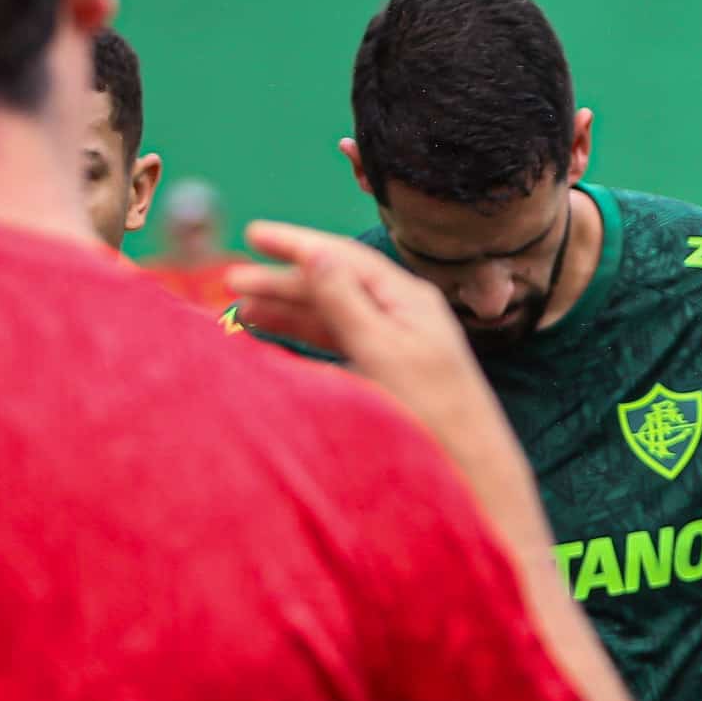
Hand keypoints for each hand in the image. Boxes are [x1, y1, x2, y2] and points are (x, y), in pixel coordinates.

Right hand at [227, 222, 483, 433]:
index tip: (254, 234)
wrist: (470, 465)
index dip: (296, 244)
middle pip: (333, 285)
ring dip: (286, 309)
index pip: (344, 258)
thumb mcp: (384, 351)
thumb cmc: (434, 408)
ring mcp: (393, 343)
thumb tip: (315, 255)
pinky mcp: (385, 373)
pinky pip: (336, 343)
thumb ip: (346, 303)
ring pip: (330, 316)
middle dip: (282, 281)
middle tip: (231, 281)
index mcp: (408, 298)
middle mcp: (401, 314)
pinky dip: (302, 337)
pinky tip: (276, 337)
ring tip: (241, 310)